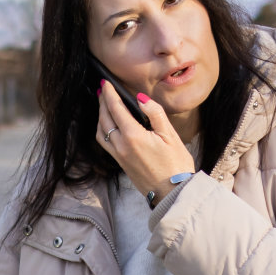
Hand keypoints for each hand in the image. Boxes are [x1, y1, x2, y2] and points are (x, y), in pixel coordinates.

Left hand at [95, 80, 194, 201]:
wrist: (172, 192)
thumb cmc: (175, 163)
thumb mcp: (170, 135)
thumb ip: (154, 113)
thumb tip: (140, 98)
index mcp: (133, 136)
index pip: (115, 109)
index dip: (110, 94)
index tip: (106, 82)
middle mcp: (121, 145)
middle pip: (104, 119)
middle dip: (103, 102)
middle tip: (104, 89)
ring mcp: (118, 155)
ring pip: (101, 131)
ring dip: (100, 116)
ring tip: (104, 104)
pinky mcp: (120, 162)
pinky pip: (105, 142)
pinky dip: (102, 129)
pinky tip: (108, 125)